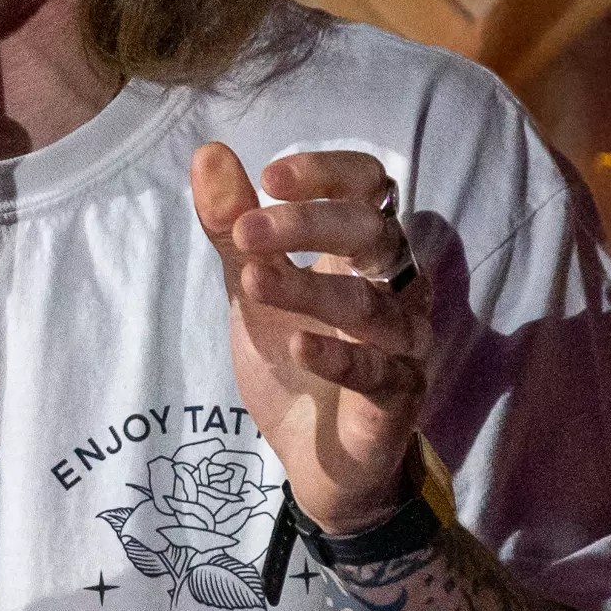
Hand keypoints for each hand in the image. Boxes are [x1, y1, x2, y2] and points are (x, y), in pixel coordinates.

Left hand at [191, 144, 429, 534]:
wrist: (317, 457)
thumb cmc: (295, 357)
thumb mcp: (253, 287)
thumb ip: (233, 228)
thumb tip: (207, 153)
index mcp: (366, 250)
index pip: (369, 188)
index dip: (328, 173)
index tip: (269, 178)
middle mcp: (396, 287)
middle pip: (375, 234)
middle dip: (311, 223)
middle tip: (247, 229)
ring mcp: (403, 344)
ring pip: (372, 305)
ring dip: (310, 289)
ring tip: (252, 281)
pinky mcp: (399, 398)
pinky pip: (378, 373)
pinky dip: (338, 359)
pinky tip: (297, 346)